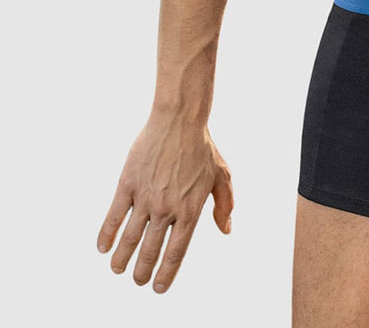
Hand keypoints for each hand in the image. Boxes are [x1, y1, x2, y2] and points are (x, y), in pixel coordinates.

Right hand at [97, 113, 233, 291]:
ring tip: (118, 270)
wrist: (179, 119)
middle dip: (142, 271)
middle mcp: (167, 208)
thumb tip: (226, 229)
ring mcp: (146, 197)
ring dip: (122, 258)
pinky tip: (103, 248)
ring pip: (129, 238)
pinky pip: (114, 216)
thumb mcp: (222, 175)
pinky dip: (106, 235)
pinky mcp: (128, 184)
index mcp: (190, 210)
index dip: (165, 274)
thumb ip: (224, 205)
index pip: (176, 252)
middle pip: (150, 250)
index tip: (157, 288)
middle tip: (137, 280)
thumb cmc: (202, 147)